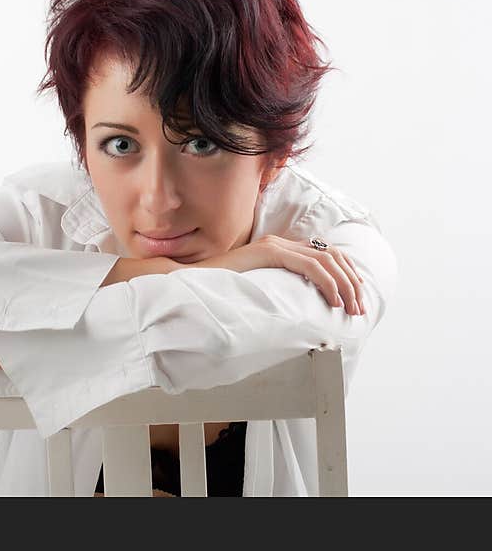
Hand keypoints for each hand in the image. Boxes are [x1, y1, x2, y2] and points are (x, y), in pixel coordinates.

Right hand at [188, 234, 365, 315]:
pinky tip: (333, 300)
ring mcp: (274, 245)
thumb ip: (275, 287)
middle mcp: (280, 242)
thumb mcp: (256, 288)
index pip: (325, 254)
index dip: (346, 274)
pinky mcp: (269, 252)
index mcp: (278, 248)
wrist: (191, 281)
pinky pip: (311, 265)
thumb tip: (297, 306)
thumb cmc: (219, 290)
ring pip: (327, 260)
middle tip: (359, 308)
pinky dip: (328, 283)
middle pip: (332, 255)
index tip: (354, 298)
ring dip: (345, 285)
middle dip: (352, 282)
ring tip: (350, 308)